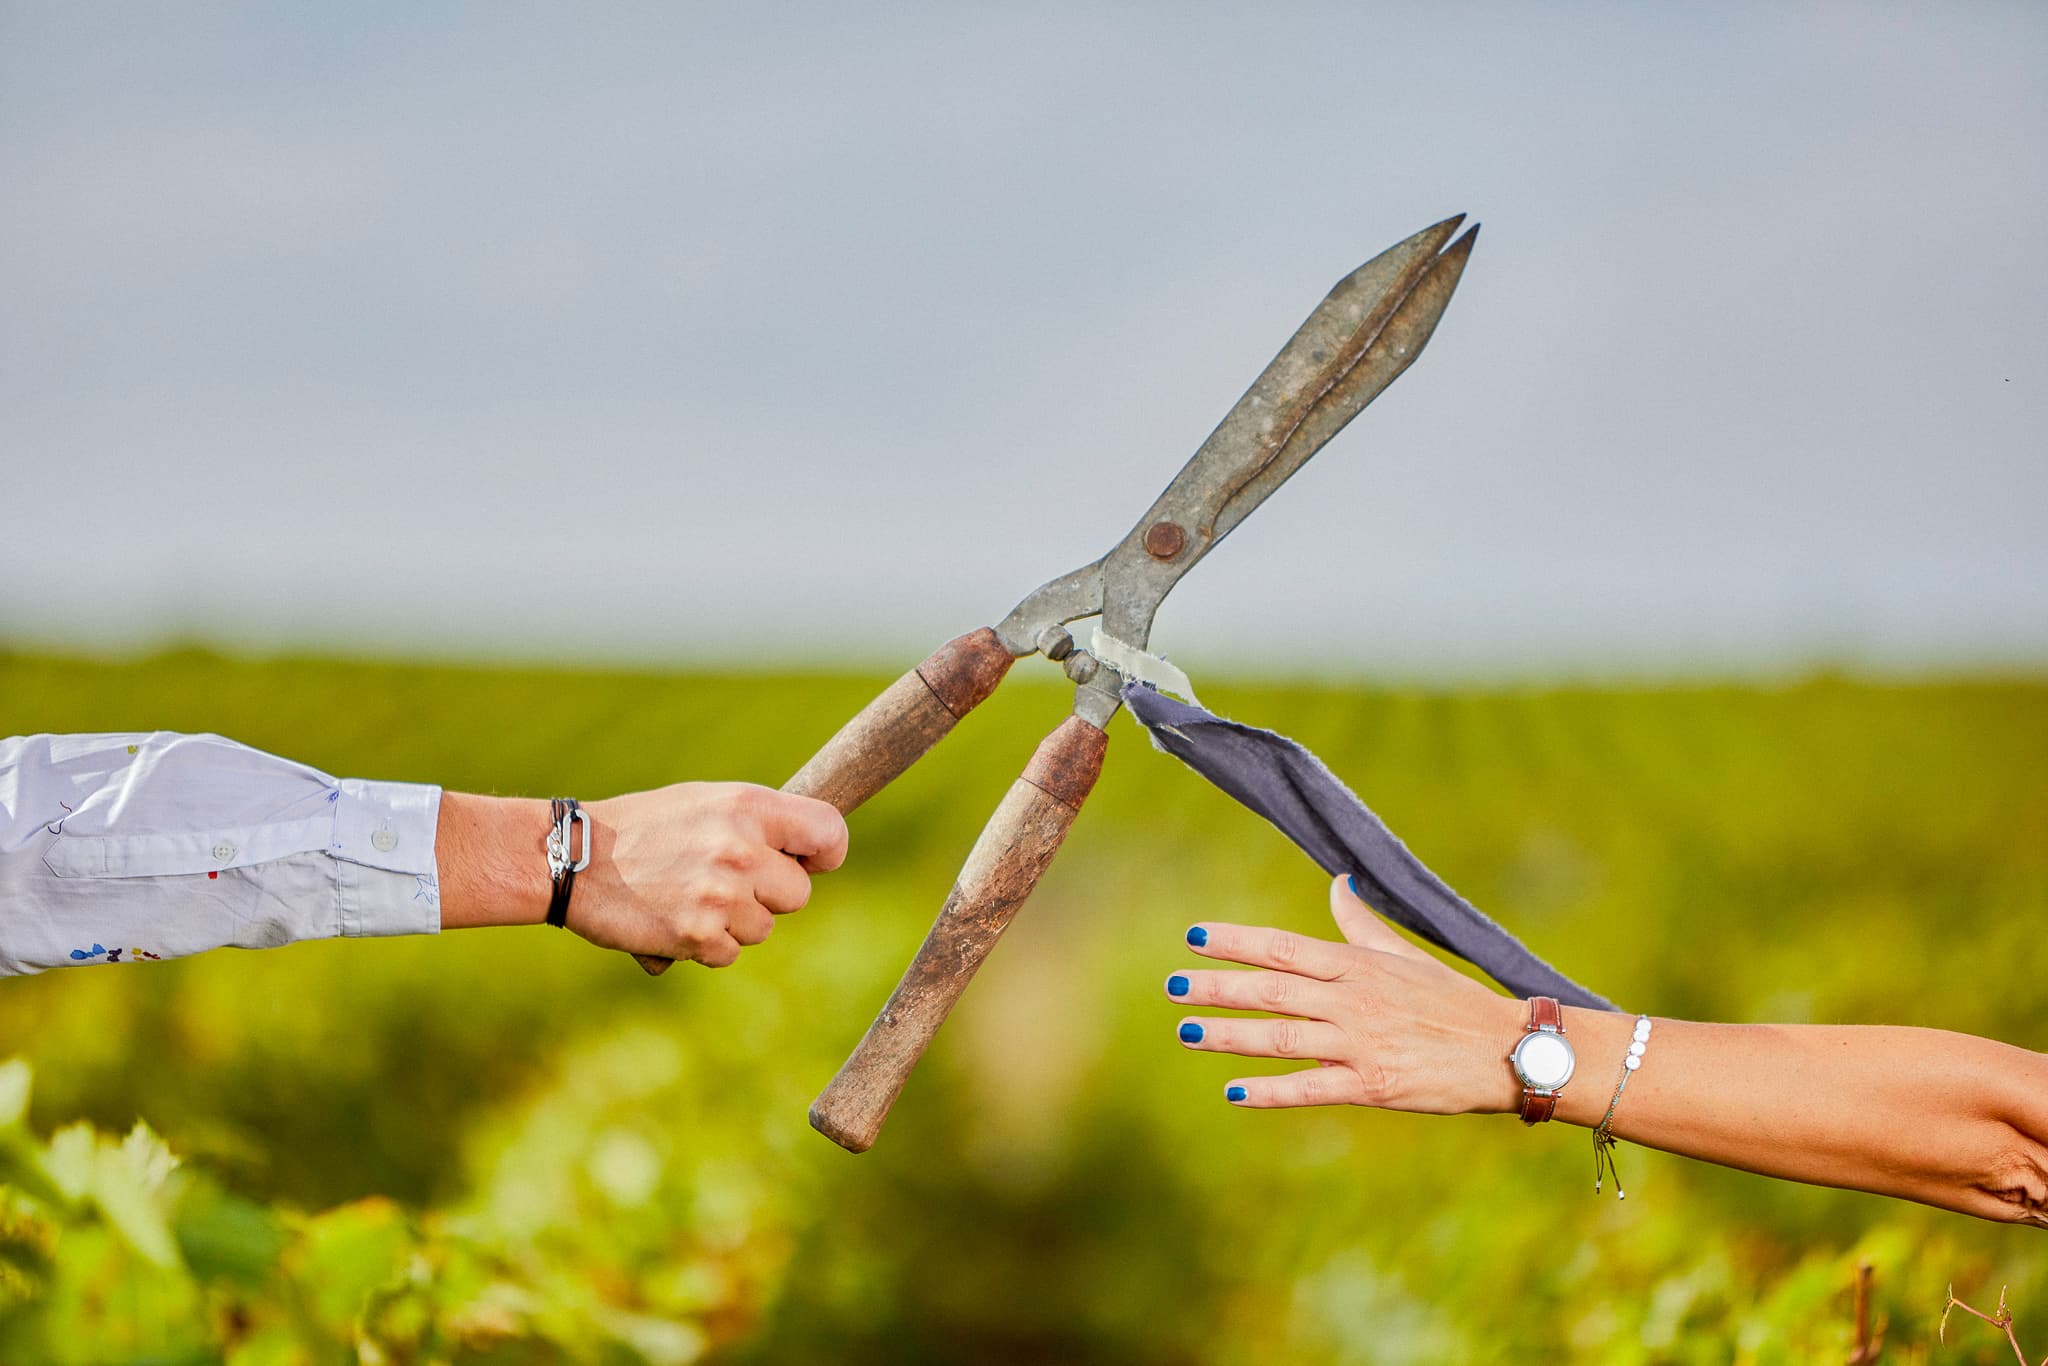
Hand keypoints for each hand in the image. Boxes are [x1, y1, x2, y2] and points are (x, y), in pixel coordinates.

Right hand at [572, 783, 847, 967]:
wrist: (575, 859)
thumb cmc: (646, 828)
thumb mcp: (706, 803)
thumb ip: (760, 823)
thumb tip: (813, 853)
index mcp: (748, 806)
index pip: (829, 832)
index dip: (826, 853)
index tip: (810, 861)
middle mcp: (740, 849)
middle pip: (799, 893)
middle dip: (769, 894)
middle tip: (723, 881)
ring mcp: (721, 895)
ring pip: (764, 928)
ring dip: (734, 923)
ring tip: (688, 896)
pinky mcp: (699, 935)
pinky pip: (729, 954)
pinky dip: (706, 946)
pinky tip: (674, 919)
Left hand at [1168, 875, 1523, 1112]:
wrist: (1505, 1050)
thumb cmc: (1451, 999)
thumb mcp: (1404, 954)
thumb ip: (1359, 924)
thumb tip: (1336, 883)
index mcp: (1356, 966)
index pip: (1284, 946)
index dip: (1236, 941)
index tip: (1194, 937)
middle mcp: (1353, 1000)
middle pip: (1272, 990)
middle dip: (1217, 988)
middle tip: (1171, 986)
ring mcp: (1361, 1044)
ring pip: (1282, 1037)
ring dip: (1230, 1035)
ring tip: (1186, 1031)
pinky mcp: (1373, 1086)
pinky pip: (1311, 1088)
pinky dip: (1271, 1090)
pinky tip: (1235, 1092)